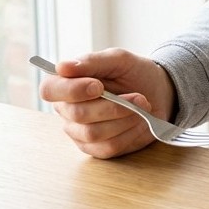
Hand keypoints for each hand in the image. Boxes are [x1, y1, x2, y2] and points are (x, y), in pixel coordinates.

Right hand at [37, 47, 175, 158]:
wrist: (159, 93)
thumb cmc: (134, 73)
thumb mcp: (118, 60)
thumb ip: (91, 62)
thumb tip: (62, 67)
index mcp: (67, 84)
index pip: (49, 90)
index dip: (71, 90)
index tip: (98, 86)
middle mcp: (68, 110)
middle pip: (77, 114)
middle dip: (112, 106)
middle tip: (138, 97)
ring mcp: (79, 132)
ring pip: (92, 133)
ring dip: (124, 119)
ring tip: (142, 107)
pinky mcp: (96, 148)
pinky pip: (108, 147)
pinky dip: (129, 133)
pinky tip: (140, 121)